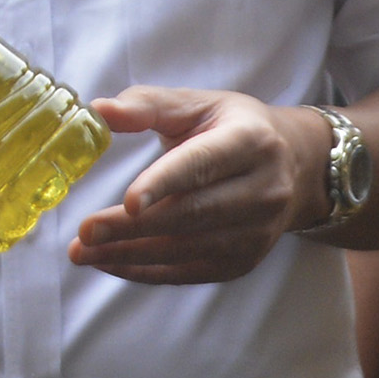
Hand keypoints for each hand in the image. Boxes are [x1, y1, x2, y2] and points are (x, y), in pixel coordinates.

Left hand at [66, 88, 318, 283]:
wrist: (294, 167)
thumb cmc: (234, 129)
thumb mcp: (198, 104)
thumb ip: (148, 105)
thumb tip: (98, 111)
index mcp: (250, 141)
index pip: (203, 164)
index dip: (165, 183)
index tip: (129, 201)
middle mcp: (262, 190)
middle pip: (191, 214)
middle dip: (133, 228)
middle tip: (85, 233)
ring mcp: (256, 232)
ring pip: (187, 250)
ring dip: (130, 255)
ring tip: (83, 253)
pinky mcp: (244, 261)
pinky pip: (189, 273)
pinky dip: (146, 271)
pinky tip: (110, 263)